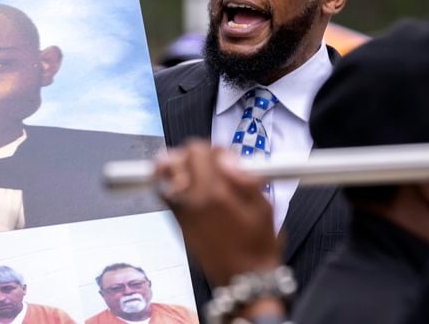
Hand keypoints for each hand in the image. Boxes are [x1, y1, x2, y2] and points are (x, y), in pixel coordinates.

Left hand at [155, 140, 281, 284]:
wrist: (244, 279)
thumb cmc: (258, 244)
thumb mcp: (264, 207)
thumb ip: (245, 177)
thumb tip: (227, 159)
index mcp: (215, 193)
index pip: (197, 150)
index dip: (212, 149)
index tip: (225, 158)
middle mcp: (192, 200)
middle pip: (177, 158)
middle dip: (193, 155)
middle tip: (208, 163)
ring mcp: (181, 211)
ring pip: (164, 174)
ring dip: (176, 166)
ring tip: (190, 171)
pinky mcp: (177, 222)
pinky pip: (164, 193)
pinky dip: (169, 183)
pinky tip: (184, 185)